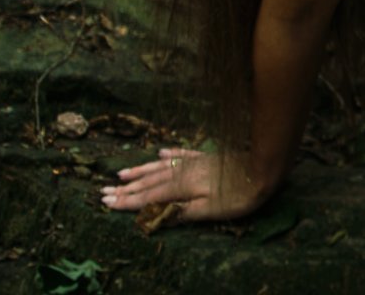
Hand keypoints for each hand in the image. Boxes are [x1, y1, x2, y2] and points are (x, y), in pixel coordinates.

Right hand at [100, 147, 266, 222]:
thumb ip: (181, 211)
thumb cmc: (237, 195)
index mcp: (181, 186)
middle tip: (103, 191)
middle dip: (126, 188)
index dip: (127, 201)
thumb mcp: (209, 210)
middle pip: (149, 181)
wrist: (261, 168)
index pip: (148, 196)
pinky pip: (180, 153)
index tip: (105, 202)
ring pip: (160, 166)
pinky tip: (159, 152)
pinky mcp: (205, 156)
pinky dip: (167, 154)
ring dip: (140, 170)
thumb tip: (154, 213)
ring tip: (121, 174)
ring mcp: (193, 161)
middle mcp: (182, 170)